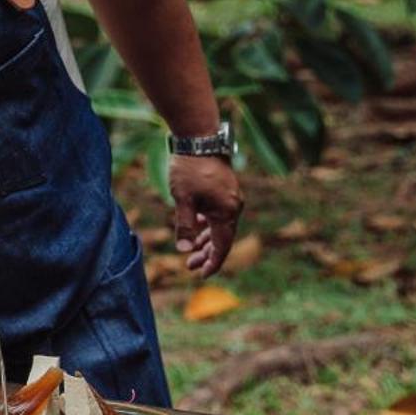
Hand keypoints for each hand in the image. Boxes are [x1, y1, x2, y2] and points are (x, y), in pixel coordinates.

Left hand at [170, 155, 243, 278]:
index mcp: (226, 212)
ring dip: (205, 240)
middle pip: (221, 238)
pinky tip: (195, 227)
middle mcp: (233, 207)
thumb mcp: (182, 200)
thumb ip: (185, 226)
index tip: (202, 276)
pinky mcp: (224, 190)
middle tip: (189, 266)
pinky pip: (217, 214)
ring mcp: (230, 198)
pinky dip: (207, 224)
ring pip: (219, 226)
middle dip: (206, 254)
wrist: (199, 138)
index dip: (213, 262)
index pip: (222, 246)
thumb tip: (184, 251)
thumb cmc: (189, 169)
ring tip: (190, 252)